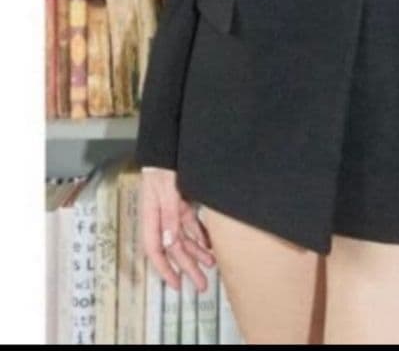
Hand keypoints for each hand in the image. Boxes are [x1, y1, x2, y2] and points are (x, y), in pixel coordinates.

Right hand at [140, 168, 215, 292]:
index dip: (165, 270)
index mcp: (152, 219)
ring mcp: (172, 212)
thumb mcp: (165, 192)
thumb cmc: (161, 169)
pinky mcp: (182, 204)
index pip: (155, 251)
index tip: (176, 284)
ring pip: (184, 239)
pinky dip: (200, 235)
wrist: (167, 149)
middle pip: (174, 249)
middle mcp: (161, 219)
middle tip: (201, 284)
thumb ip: (168, 216)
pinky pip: (191, 225)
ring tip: (210, 265)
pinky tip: (209, 245)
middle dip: (187, 268)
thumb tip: (169, 243)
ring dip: (197, 252)